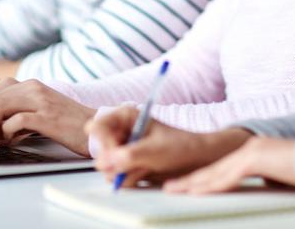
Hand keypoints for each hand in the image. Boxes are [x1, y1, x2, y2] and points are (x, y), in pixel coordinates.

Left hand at [0, 79, 95, 155]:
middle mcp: (32, 88)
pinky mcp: (47, 117)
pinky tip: (9, 143)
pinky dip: (6, 134)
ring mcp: (40, 101)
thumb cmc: (65, 124)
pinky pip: (15, 122)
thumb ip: (15, 110)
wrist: (96, 128)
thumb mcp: (37, 111)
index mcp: (28, 85)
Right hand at [89, 106, 251, 187]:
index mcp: (124, 117)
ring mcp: (123, 149)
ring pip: (107, 166)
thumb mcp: (154, 150)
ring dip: (125, 171)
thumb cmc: (180, 146)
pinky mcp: (127, 165)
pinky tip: (146, 172)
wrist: (196, 160)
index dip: (102, 142)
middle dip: (115, 161)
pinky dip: (130, 178)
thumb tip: (105, 163)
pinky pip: (116, 176)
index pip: (98, 127)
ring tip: (145, 167)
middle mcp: (121, 132)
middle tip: (135, 164)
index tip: (114, 155)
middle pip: (100, 149)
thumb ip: (128, 155)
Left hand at [164, 137, 294, 193]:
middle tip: (169, 187)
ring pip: (214, 172)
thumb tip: (264, 184)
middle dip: (189, 180)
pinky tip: (196, 191)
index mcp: (253, 154)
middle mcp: (247, 151)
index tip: (186, 186)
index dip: (202, 179)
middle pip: (212, 169)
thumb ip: (268, 179)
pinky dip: (210, 186)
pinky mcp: (254, 159)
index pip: (221, 170)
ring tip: (173, 190)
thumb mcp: (283, 177)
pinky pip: (228, 177)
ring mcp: (250, 153)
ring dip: (192, 183)